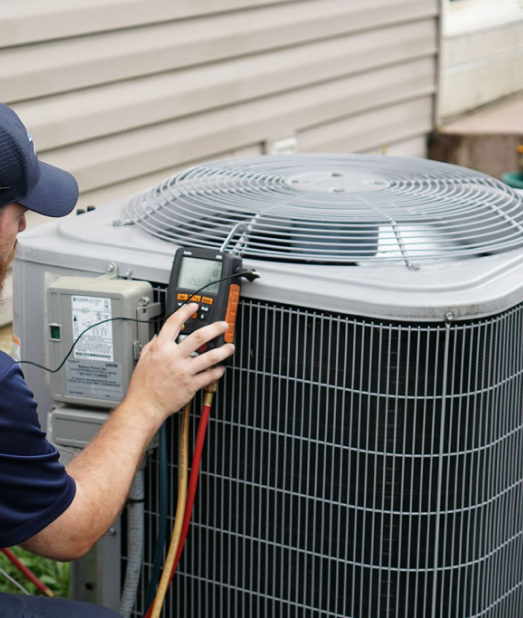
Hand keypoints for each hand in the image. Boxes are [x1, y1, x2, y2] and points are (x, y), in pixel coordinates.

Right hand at [124, 303, 233, 422]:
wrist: (145, 406)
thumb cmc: (142, 385)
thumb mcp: (143, 359)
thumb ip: (153, 345)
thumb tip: (159, 335)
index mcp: (160, 348)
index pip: (174, 323)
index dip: (185, 311)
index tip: (194, 307)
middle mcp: (173, 357)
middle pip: (199, 337)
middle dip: (215, 328)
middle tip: (223, 326)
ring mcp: (183, 371)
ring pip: (209, 357)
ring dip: (223, 351)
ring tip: (230, 347)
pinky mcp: (190, 385)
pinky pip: (209, 376)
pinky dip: (218, 371)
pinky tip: (221, 368)